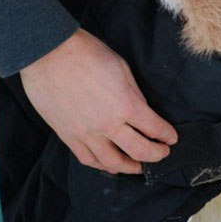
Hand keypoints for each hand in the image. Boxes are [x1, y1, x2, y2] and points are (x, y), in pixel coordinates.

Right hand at [20, 28, 177, 174]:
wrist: (49, 54)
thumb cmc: (87, 53)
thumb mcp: (121, 67)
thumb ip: (133, 92)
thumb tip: (141, 109)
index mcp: (126, 104)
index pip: (154, 128)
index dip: (166, 135)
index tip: (171, 138)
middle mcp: (108, 125)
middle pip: (139, 151)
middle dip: (155, 154)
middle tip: (162, 154)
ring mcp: (86, 133)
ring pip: (112, 163)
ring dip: (129, 167)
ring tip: (137, 166)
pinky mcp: (68, 136)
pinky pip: (88, 159)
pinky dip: (101, 165)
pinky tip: (108, 163)